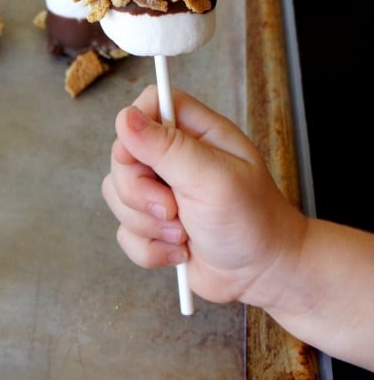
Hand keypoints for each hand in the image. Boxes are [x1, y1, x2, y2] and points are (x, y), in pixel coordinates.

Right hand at [101, 85, 304, 305]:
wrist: (263, 276)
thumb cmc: (253, 222)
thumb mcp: (213, 178)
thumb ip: (168, 147)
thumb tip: (126, 119)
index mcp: (195, 133)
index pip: (149, 103)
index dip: (135, 125)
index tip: (144, 157)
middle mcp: (172, 158)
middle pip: (122, 155)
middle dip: (140, 192)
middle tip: (174, 209)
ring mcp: (159, 191)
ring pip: (117, 195)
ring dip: (148, 224)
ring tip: (183, 234)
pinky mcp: (151, 224)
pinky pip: (124, 232)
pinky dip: (150, 249)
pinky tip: (179, 252)